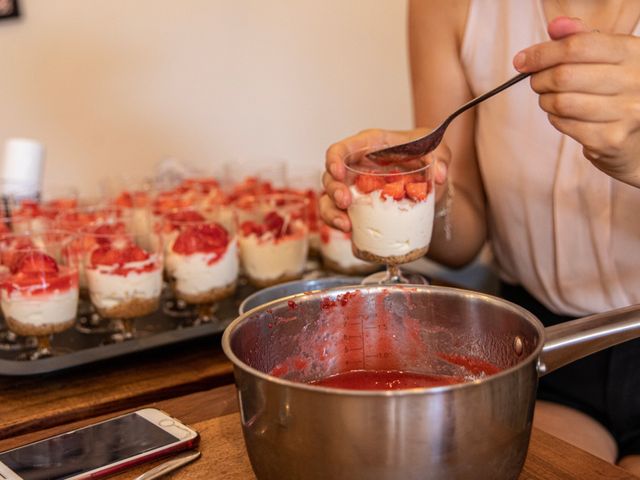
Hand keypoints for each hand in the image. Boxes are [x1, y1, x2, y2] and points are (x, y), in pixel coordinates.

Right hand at [320, 128, 450, 231]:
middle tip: (345, 201)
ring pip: (329, 199)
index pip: (342, 148)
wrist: (430, 179)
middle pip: (331, 175)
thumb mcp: (437, 150)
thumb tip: (439, 174)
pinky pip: (339, 215)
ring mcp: (354, 188)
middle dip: (334, 189)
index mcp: (369, 146)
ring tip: (345, 224)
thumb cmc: (426, 156)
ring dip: (331, 211)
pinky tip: (349, 230)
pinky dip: (338, 224)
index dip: (334, 158)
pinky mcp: (357, 207)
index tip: (338, 171)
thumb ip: (440, 157)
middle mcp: (355, 166)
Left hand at [513, 16, 639, 186]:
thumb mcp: (607, 58)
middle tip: (537, 82)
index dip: (543, 53)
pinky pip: (565, 125)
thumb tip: (556, 26)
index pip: (577, 46)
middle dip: (539, 79)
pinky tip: (565, 116)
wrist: (638, 134)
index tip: (522, 61)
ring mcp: (626, 112)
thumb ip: (581, 39)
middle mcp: (635, 80)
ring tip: (550, 99)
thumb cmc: (617, 90)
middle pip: (564, 76)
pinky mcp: (611, 139)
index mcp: (633, 52)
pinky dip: (556, 119)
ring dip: (545, 101)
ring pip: (561, 103)